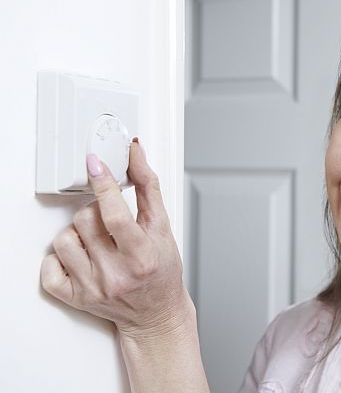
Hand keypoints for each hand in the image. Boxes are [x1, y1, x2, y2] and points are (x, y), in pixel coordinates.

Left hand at [41, 140, 191, 337]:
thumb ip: (148, 187)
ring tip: (95, 238)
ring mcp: (93, 288)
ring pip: (64, 240)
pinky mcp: (77, 299)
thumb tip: (134, 154)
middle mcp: (116, 274)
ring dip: (77, 232)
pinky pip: (49, 270)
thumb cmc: (162, 271)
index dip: (103, 185)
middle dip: (95, 210)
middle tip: (108, 219)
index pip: (115, 215)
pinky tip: (79, 256)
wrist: (156, 313)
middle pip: (85, 221)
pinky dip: (59, 257)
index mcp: (141, 256)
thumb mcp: (163, 227)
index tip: (96, 164)